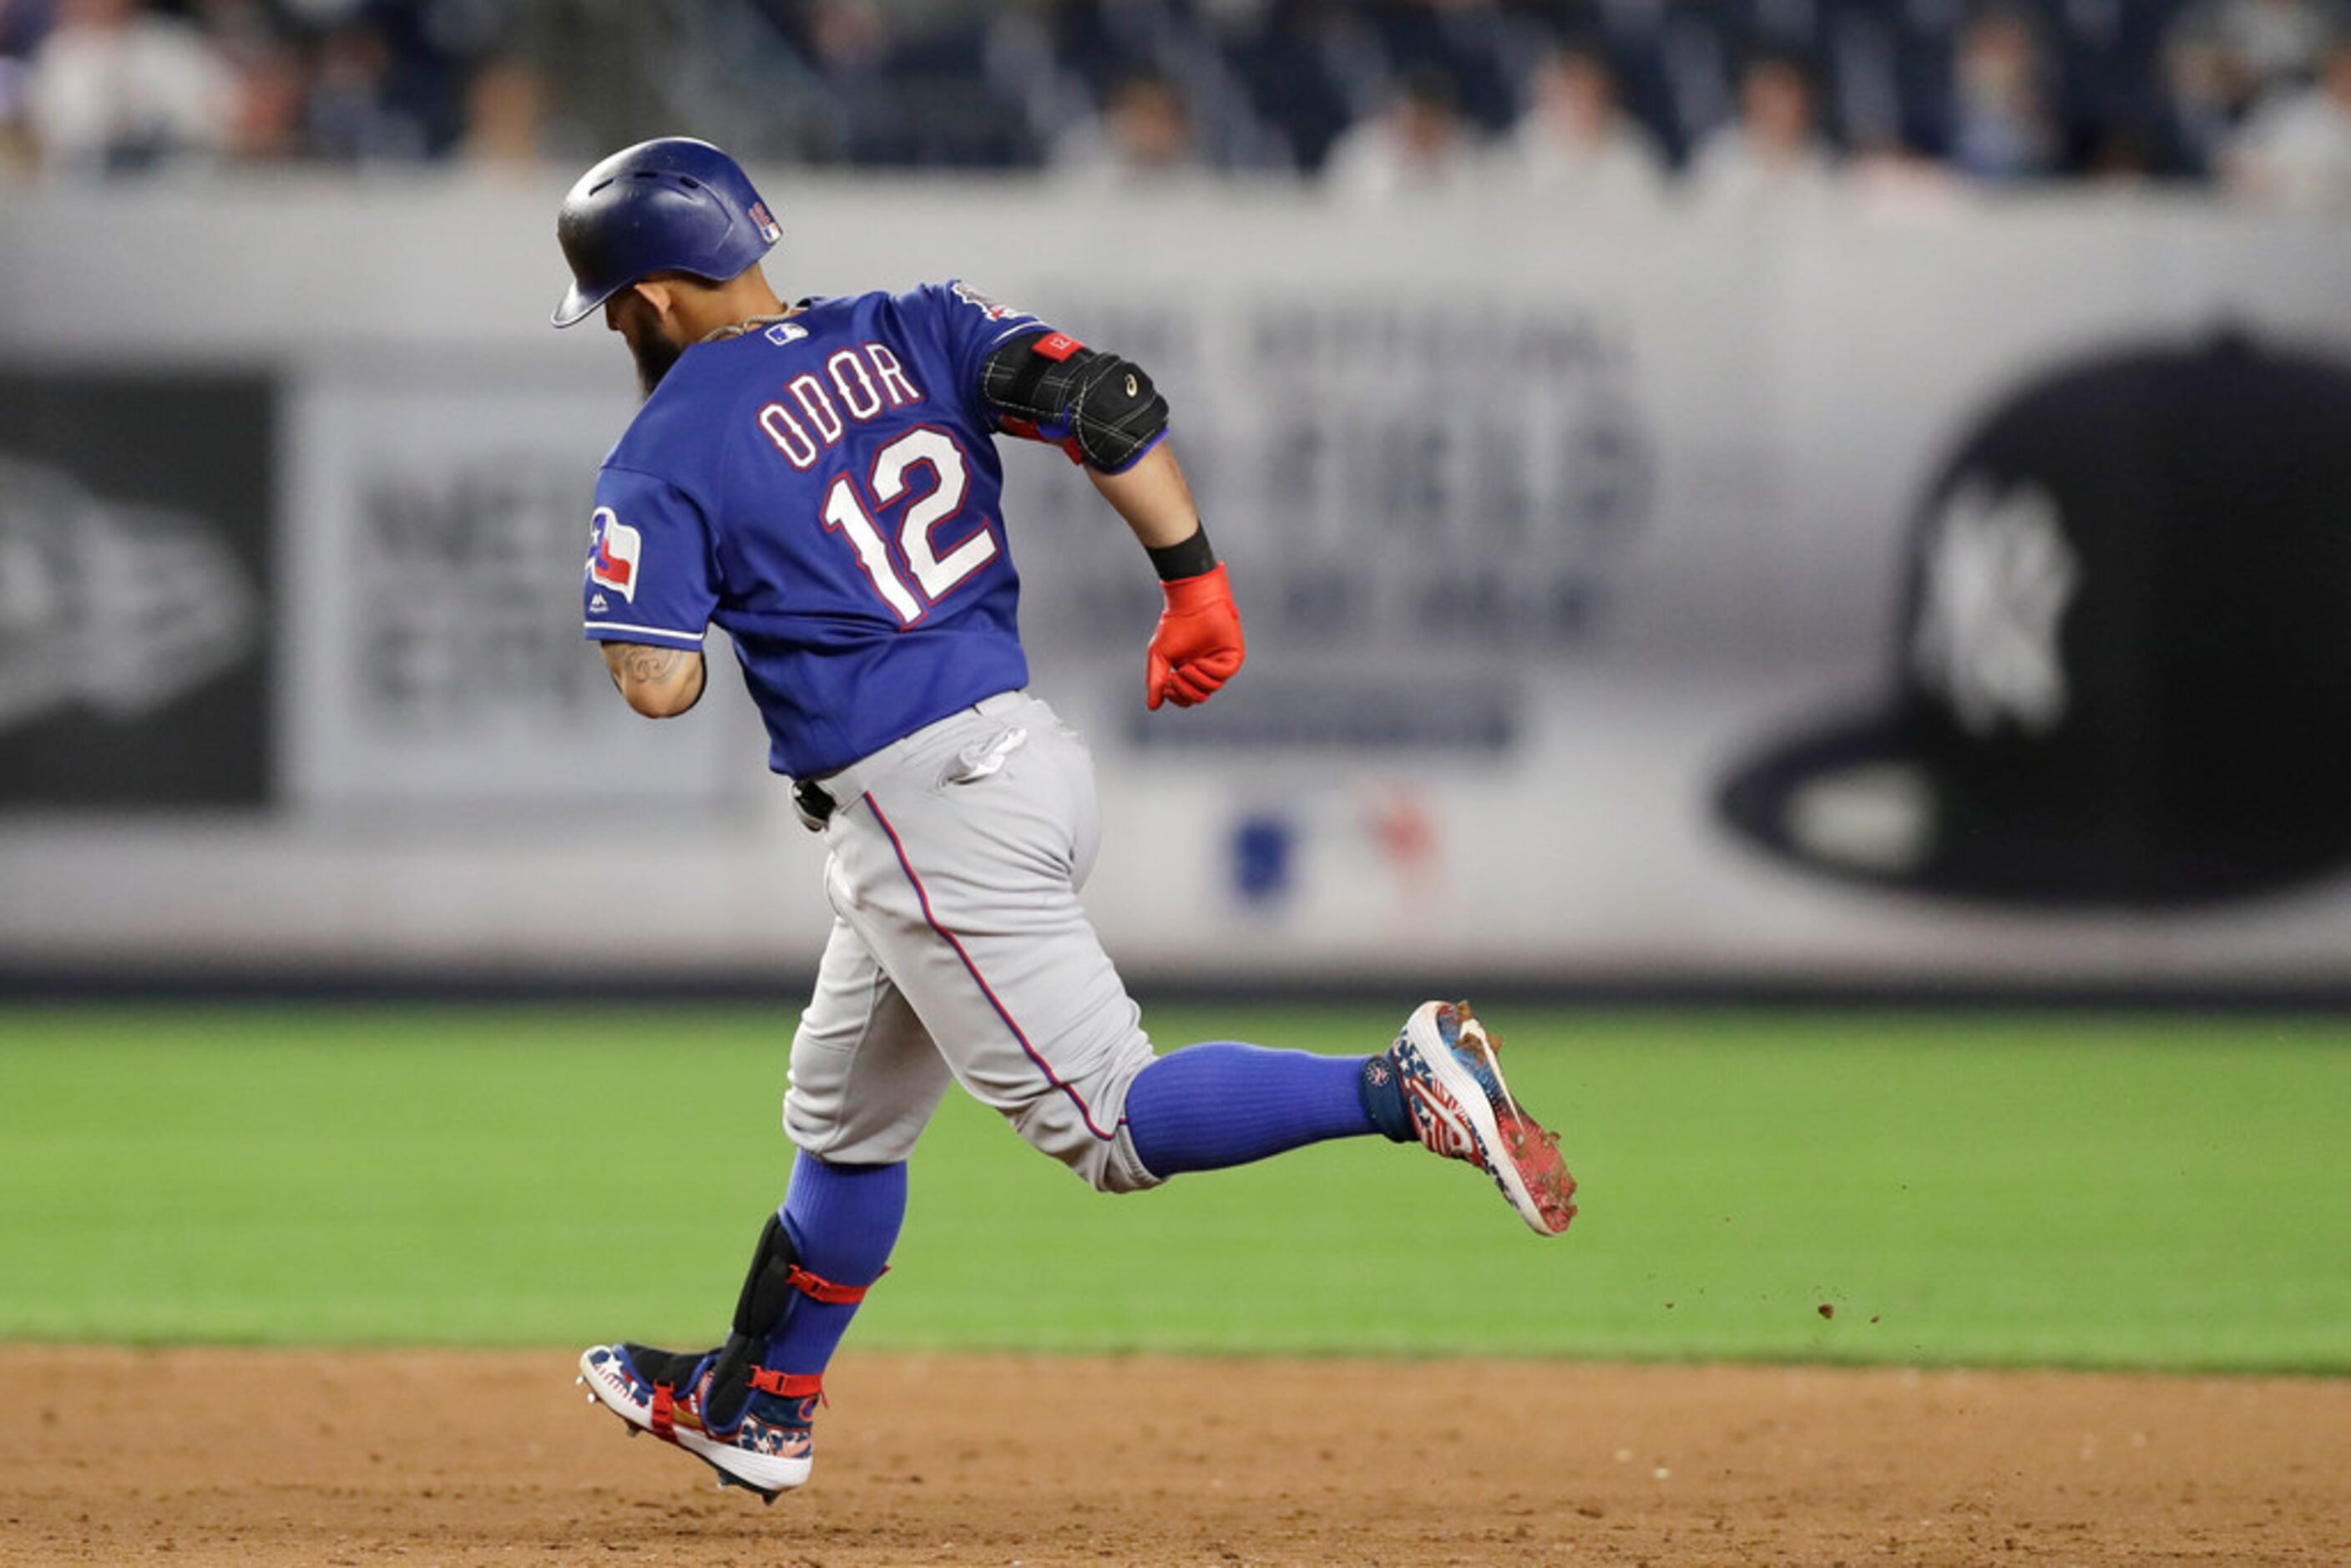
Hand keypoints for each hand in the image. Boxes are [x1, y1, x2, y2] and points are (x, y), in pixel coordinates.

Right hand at [1146, 564, 1244, 709]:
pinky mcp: (1232, 657)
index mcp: (1190, 673)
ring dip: (1195, 680)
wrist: (1191, 604)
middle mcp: (1206, 672)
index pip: (1187, 699)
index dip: (1177, 698)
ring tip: (1186, 666)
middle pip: (1198, 697)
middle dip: (1184, 691)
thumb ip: (1155, 681)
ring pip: (1211, 688)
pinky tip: (1198, 661)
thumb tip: (1153, 707)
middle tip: (1174, 677)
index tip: (1166, 686)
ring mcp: (1220, 665)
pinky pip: (1223, 674)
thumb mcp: (1159, 657)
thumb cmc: (1175, 626)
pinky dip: (1208, 671)